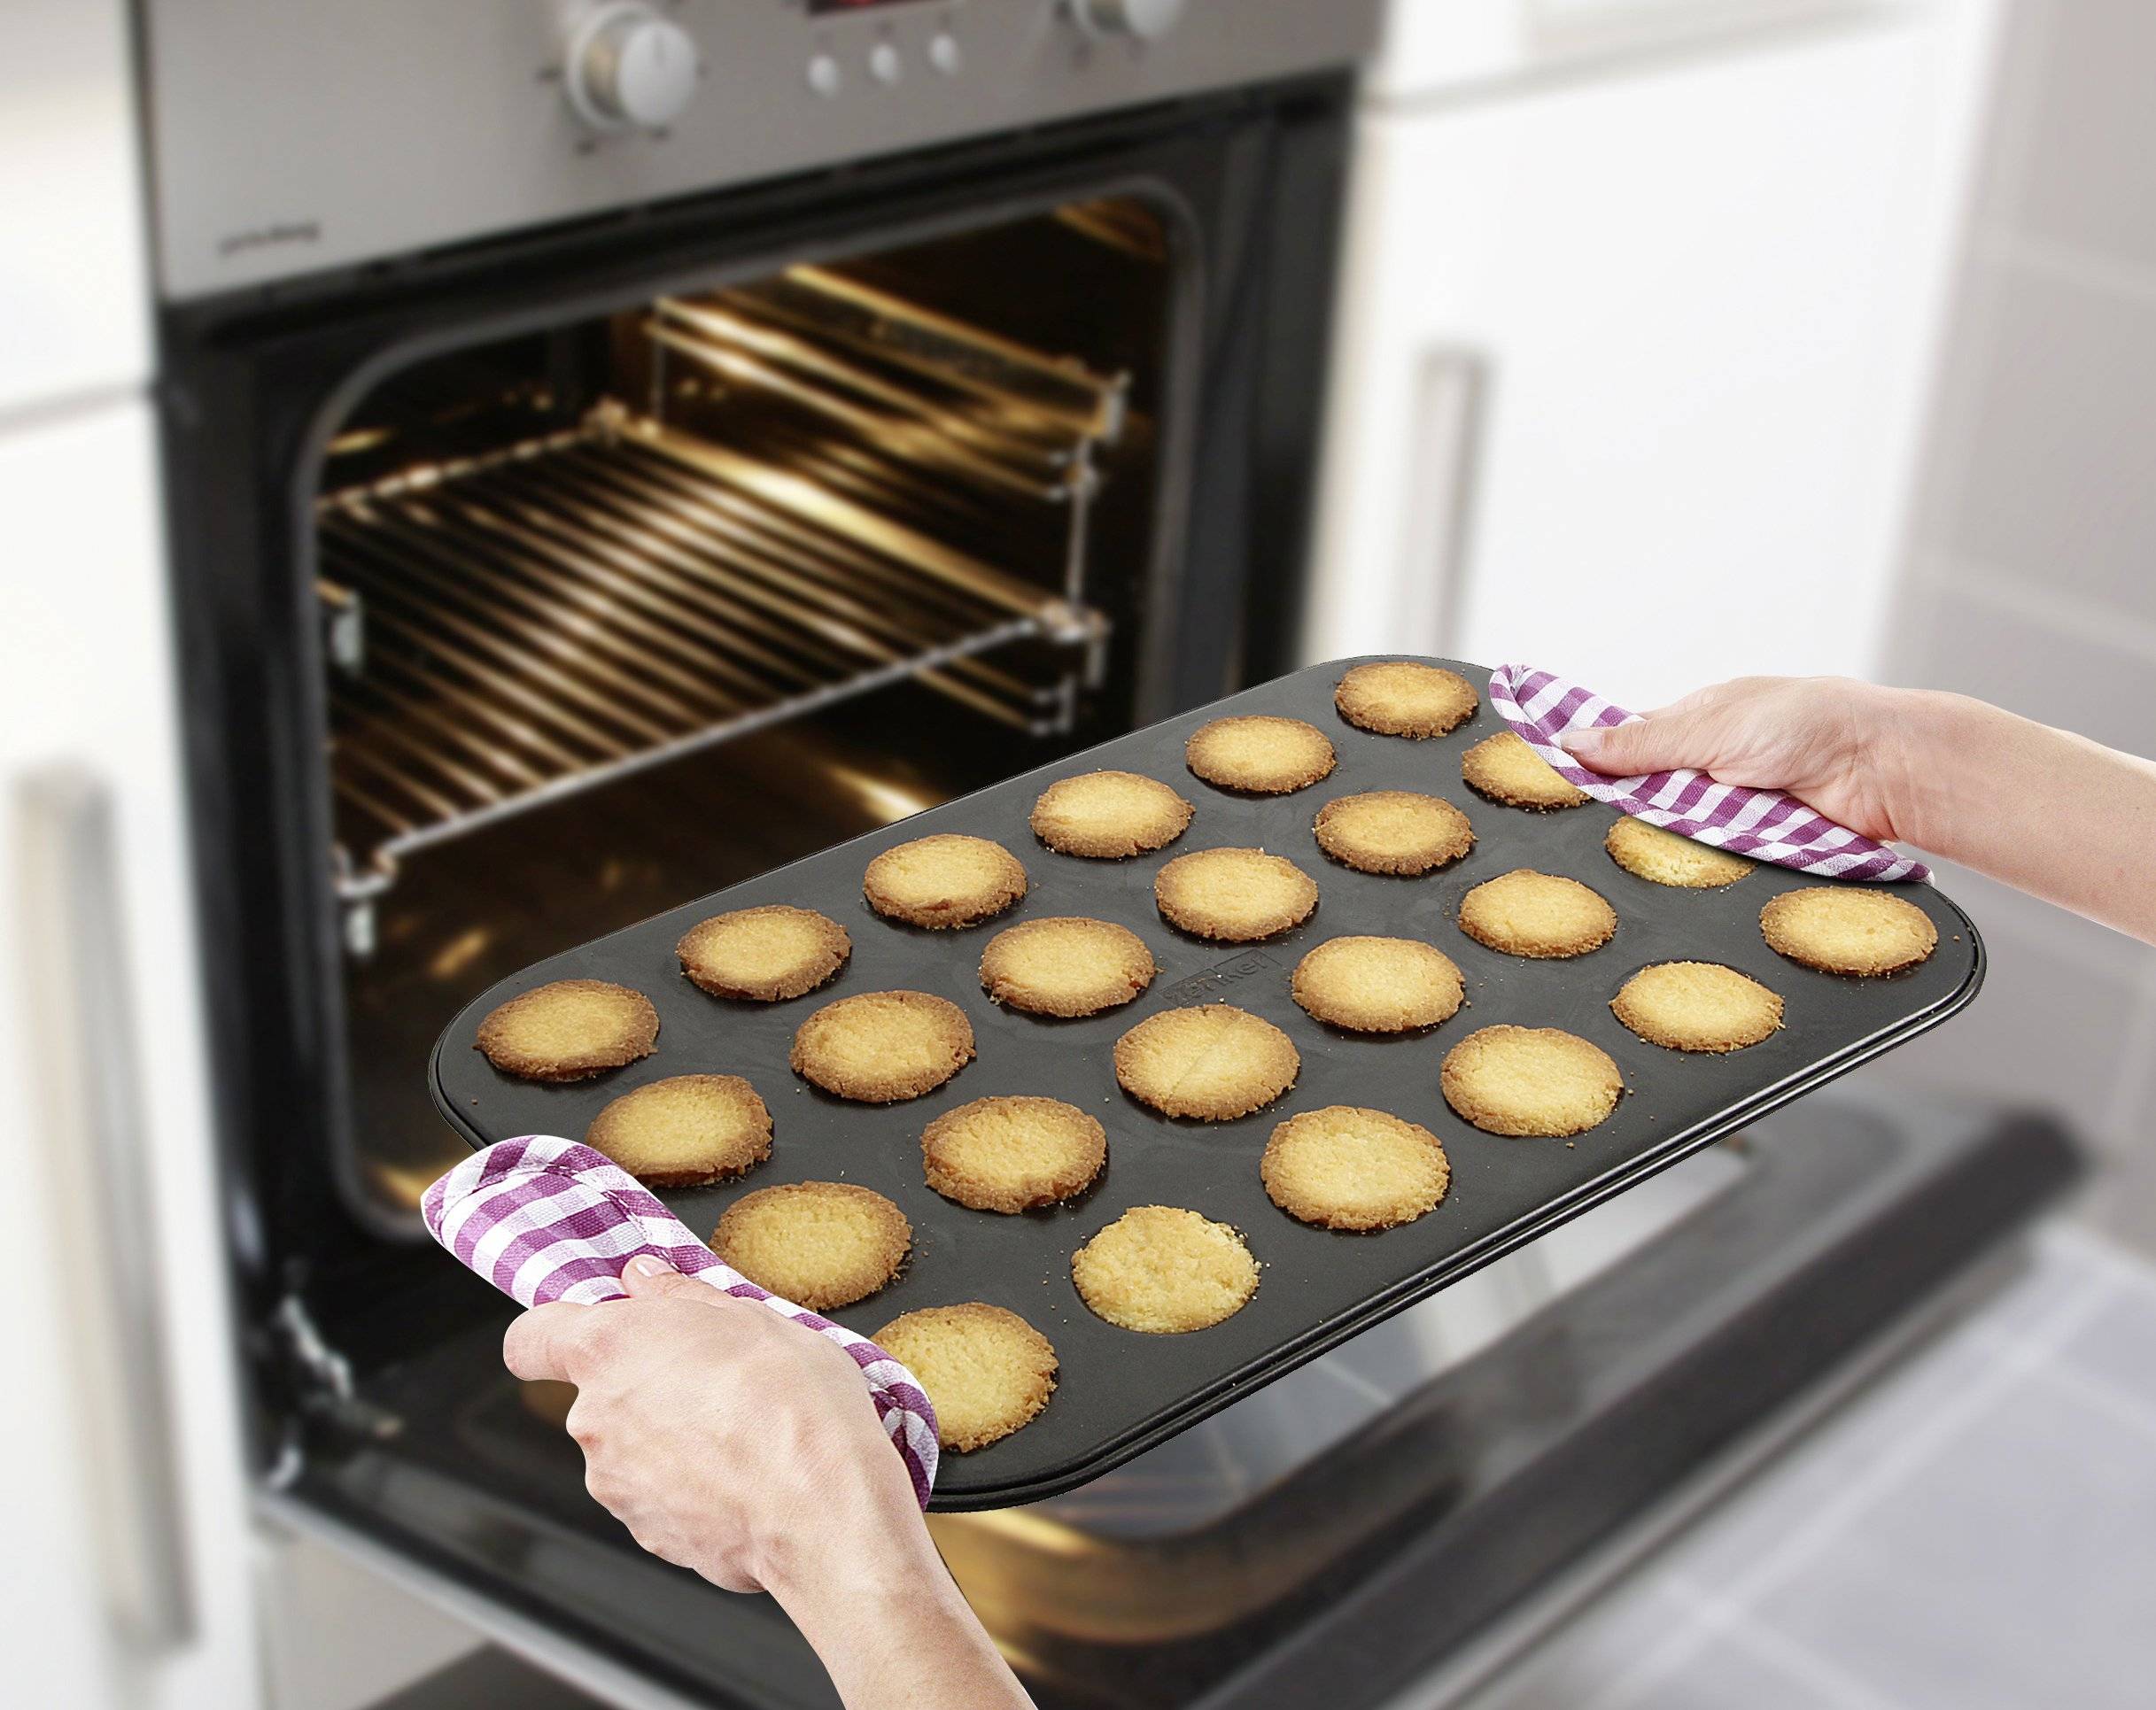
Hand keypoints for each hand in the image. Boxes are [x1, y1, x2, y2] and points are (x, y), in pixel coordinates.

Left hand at [502, 1256, 927, 1596]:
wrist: (822, 1507)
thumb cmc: (793, 1404)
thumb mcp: (752, 1317)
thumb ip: (681, 1296)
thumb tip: (645, 1280)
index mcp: (609, 1350)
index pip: (530, 1339)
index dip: (551, 1334)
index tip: (584, 1332)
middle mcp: (594, 1419)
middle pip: (597, 1394)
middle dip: (645, 1387)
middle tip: (714, 1379)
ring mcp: (615, 1484)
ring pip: (630, 1448)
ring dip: (669, 1439)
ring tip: (741, 1433)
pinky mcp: (646, 1534)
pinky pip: (658, 1497)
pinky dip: (690, 1487)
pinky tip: (744, 1477)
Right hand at [1557, 675, 1915, 841]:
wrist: (1883, 770)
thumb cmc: (1810, 723)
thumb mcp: (1711, 727)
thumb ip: (1640, 743)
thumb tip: (1570, 740)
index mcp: (1695, 722)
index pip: (1625, 744)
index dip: (1590, 764)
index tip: (1547, 785)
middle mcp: (1710, 765)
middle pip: (1644, 798)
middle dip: (1621, 815)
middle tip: (1578, 837)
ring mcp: (1731, 809)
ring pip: (1672, 836)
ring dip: (1658, 846)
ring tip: (1618, 862)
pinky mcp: (1752, 847)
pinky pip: (1708, 863)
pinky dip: (1694, 867)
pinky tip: (1670, 877)